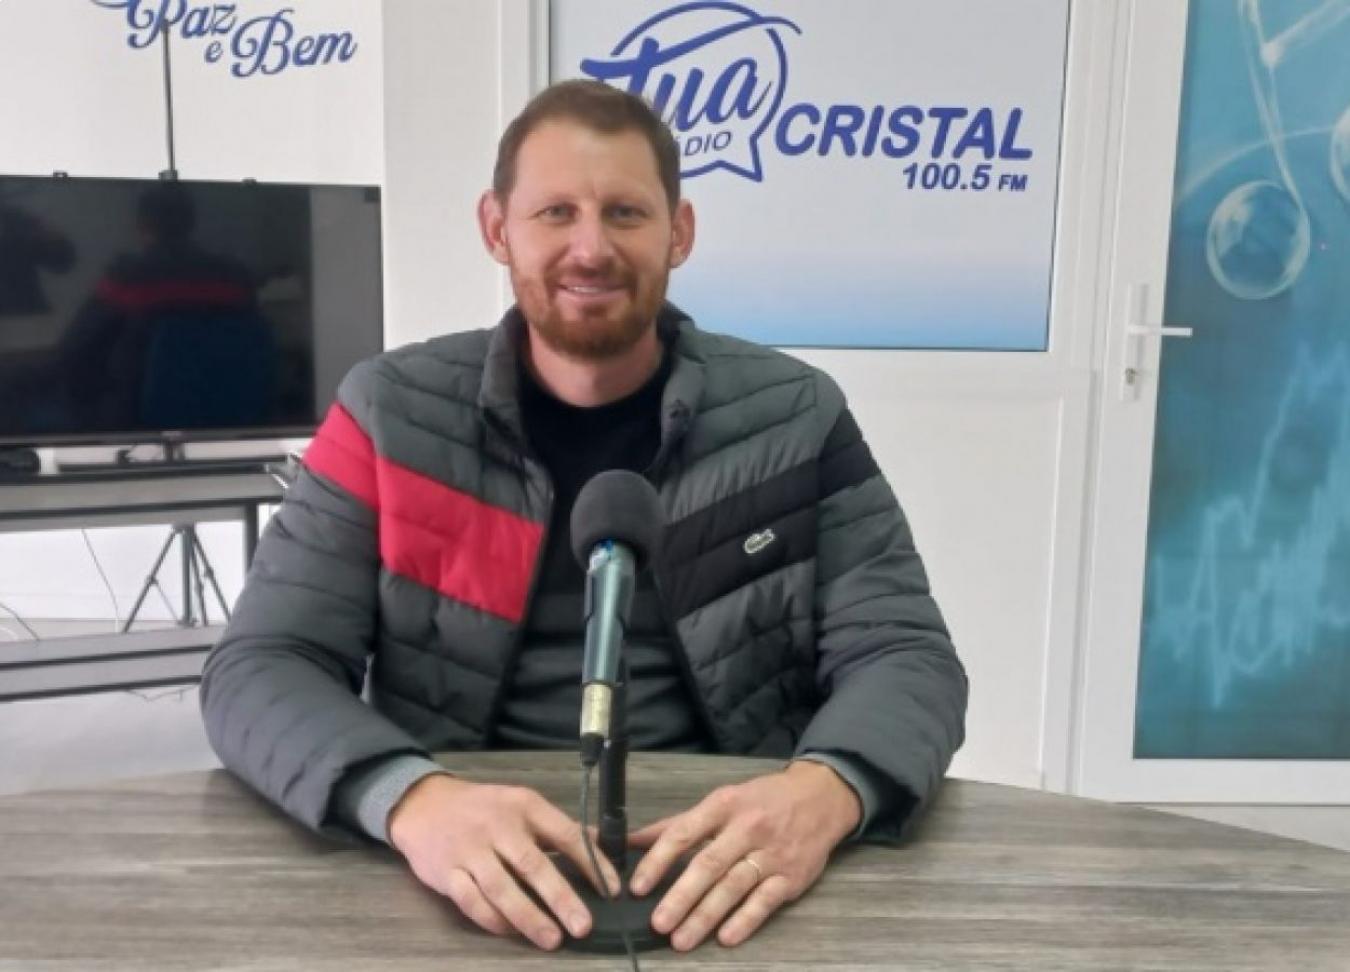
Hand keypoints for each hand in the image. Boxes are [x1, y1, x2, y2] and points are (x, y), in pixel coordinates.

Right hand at [387, 774, 619, 950]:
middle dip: (561, 898)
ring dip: (529, 917)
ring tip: (553, 939)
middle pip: (533, 865)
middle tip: (583, 925)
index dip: (591, 862)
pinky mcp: (447, 873)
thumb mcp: (522, 804)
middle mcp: (498, 826)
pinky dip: (494, 920)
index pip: (565, 834)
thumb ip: (558, 827)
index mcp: (524, 806)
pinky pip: (473, 902)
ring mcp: (470, 850)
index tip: (612, 889)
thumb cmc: (482, 808)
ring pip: (502, 888)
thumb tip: (602, 844)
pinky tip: (513, 933)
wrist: (424, 804)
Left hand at [627, 760, 861, 950]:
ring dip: (706, 916)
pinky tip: (725, 938)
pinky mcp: (791, 876)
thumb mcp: (722, 801)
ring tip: (681, 939)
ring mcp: (771, 853)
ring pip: (734, 886)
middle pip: (709, 864)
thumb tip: (632, 841)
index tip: (639, 887)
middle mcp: (747, 828)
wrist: (821, 798)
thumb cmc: (762, 801)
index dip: (658, 861)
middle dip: (681, 896)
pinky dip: (745, 920)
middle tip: (659, 923)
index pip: (684, 833)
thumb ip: (678, 824)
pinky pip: (765, 901)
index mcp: (723, 805)